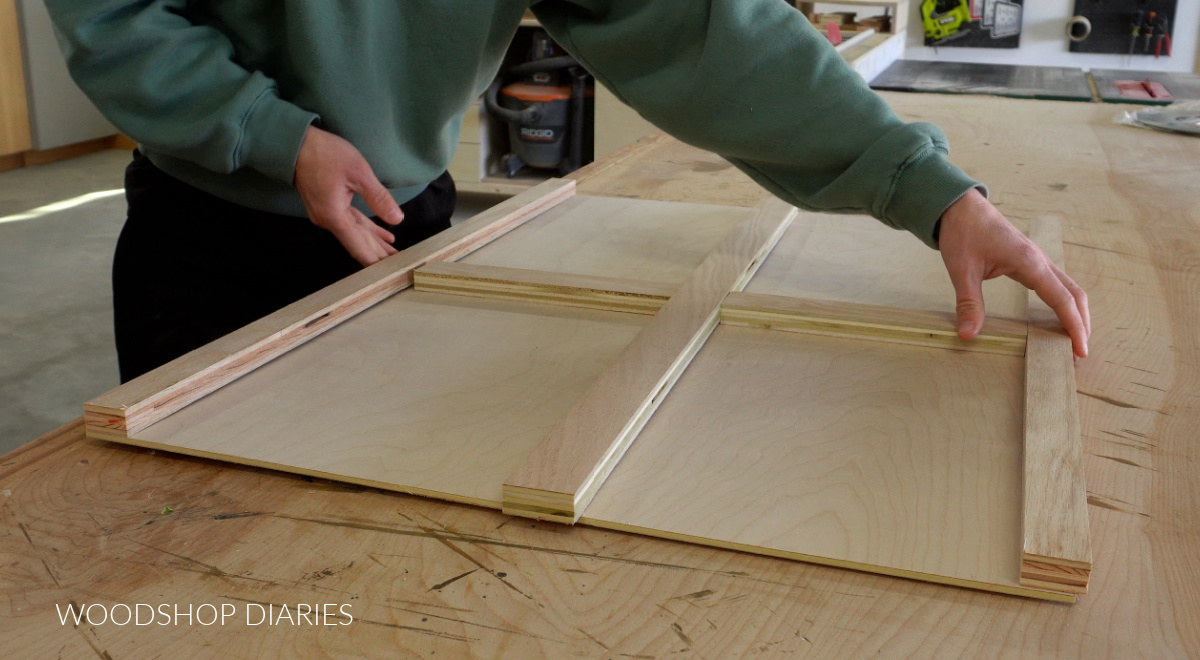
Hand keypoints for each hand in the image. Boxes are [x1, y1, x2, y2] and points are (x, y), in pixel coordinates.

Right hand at [295, 125, 403, 265]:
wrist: (294, 143)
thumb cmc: (325, 154)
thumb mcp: (358, 172)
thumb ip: (378, 198)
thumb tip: (397, 219)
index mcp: (335, 217)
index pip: (359, 247)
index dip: (376, 261)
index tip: (392, 272)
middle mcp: (329, 221)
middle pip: (358, 243)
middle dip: (379, 255)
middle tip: (401, 264)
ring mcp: (327, 214)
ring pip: (356, 233)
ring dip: (375, 242)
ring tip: (395, 254)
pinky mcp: (328, 206)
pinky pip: (351, 222)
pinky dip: (367, 228)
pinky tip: (383, 234)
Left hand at [939, 189, 1089, 357]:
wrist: (960, 207)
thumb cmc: (963, 233)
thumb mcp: (962, 270)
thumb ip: (969, 303)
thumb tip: (968, 334)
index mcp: (1030, 263)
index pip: (1062, 299)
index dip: (1074, 326)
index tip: (1080, 350)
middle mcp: (1040, 261)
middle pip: (1075, 294)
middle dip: (1081, 323)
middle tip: (1079, 353)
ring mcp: (1037, 260)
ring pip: (1068, 288)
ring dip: (1076, 313)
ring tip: (1074, 339)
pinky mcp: (1029, 261)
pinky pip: (1055, 284)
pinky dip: (1064, 302)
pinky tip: (1058, 317)